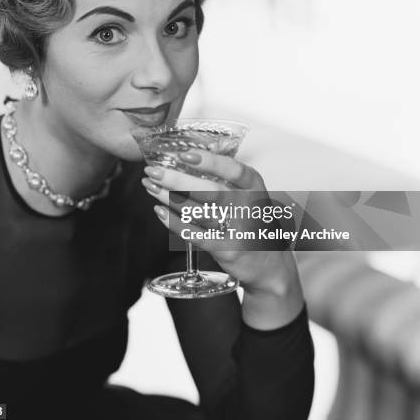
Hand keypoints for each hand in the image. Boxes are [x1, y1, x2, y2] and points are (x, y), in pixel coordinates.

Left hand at [141, 149, 301, 300]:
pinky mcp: (225, 249)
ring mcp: (237, 230)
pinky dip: (173, 222)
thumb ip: (225, 180)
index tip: (184, 154)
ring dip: (169, 197)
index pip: (233, 170)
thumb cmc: (253, 223)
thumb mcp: (249, 195)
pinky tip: (159, 211)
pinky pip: (194, 234)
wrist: (270, 265)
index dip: (208, 161)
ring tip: (150, 186)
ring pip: (198, 211)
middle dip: (176, 179)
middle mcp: (249, 207)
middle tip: (153, 170)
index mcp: (255, 187)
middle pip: (210, 191)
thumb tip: (185, 161)